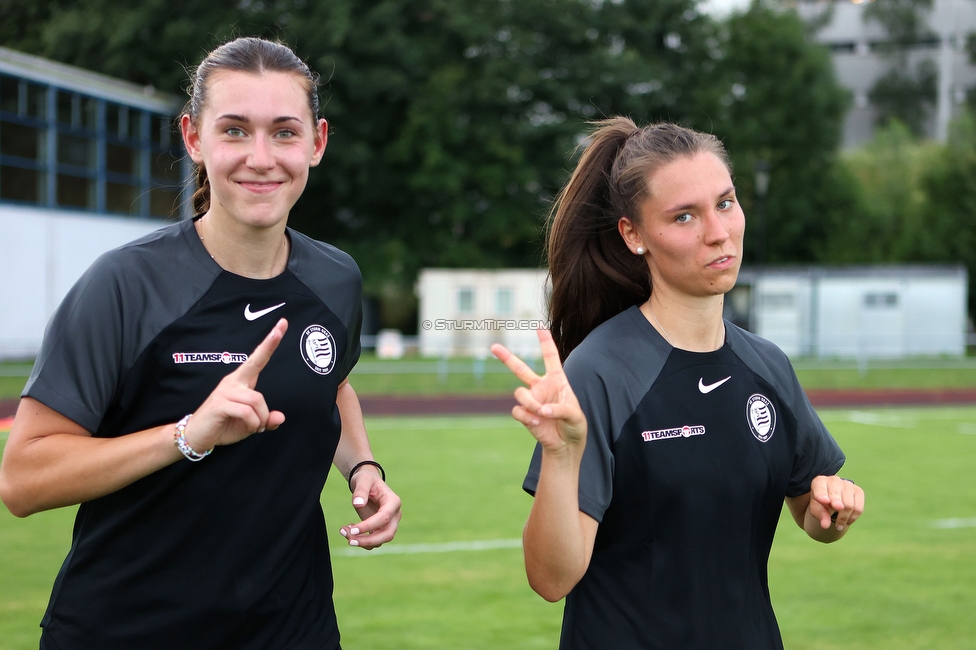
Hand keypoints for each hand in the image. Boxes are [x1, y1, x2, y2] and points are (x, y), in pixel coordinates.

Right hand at [182, 319, 287, 451]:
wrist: (197, 436)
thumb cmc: (224, 424)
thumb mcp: (251, 424)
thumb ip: (266, 420)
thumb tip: (280, 418)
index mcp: (241, 381)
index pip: (258, 358)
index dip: (271, 342)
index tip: (283, 323)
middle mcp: (233, 382)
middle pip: (258, 383)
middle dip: (265, 395)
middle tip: (262, 425)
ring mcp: (225, 391)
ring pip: (256, 401)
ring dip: (259, 420)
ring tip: (253, 428)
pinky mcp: (219, 403)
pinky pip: (246, 411)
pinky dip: (253, 423)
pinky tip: (249, 428)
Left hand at [339, 468, 401, 548]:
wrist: (368, 484)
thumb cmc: (367, 480)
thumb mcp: (363, 480)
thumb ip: (361, 491)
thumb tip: (358, 505)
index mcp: (393, 501)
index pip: (384, 517)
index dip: (369, 526)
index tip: (352, 529)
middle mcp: (395, 515)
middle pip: (387, 534)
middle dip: (368, 541)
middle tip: (350, 541)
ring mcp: (389, 524)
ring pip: (380, 541)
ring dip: (362, 541)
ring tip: (344, 531)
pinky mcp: (380, 529)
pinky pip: (373, 541)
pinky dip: (360, 540)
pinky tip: (348, 530)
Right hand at [490, 329, 585, 454]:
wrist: (565, 445)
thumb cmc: (575, 425)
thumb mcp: (575, 415)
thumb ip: (560, 410)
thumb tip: (541, 410)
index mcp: (557, 381)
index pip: (550, 357)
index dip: (545, 342)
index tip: (540, 327)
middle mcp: (541, 387)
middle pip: (520, 369)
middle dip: (506, 358)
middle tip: (493, 347)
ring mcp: (531, 400)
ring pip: (519, 393)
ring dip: (530, 403)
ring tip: (541, 414)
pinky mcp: (524, 414)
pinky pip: (518, 410)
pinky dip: (527, 417)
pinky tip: (537, 423)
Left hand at [808, 475, 863, 531]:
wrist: (832, 499)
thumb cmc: (821, 503)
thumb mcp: (816, 509)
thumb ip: (820, 514)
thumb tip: (825, 525)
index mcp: (819, 482)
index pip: (820, 488)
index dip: (822, 494)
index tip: (825, 501)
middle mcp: (834, 480)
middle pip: (836, 496)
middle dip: (837, 506)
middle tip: (837, 521)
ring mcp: (847, 484)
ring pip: (849, 504)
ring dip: (844, 518)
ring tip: (839, 525)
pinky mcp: (858, 491)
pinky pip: (858, 508)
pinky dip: (853, 517)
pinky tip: (847, 521)